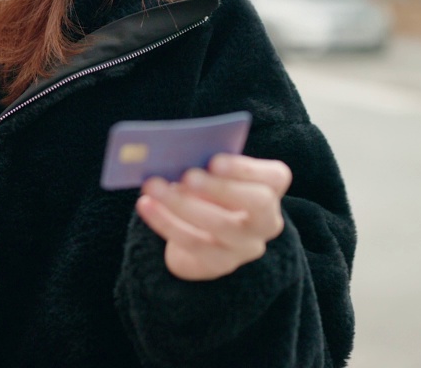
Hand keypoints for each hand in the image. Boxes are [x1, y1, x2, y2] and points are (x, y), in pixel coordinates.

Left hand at [135, 154, 291, 280]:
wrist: (201, 235)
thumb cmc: (207, 192)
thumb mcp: (210, 175)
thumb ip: (202, 164)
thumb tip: (175, 156)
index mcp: (271, 189)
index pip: (274, 178)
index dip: (246, 168)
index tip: (214, 160)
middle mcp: (267, 221)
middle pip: (258, 204)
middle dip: (222, 187)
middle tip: (186, 175)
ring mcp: (246, 246)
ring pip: (221, 226)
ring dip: (182, 203)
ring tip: (153, 186)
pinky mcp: (220, 263)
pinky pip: (193, 243)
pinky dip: (165, 221)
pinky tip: (145, 204)